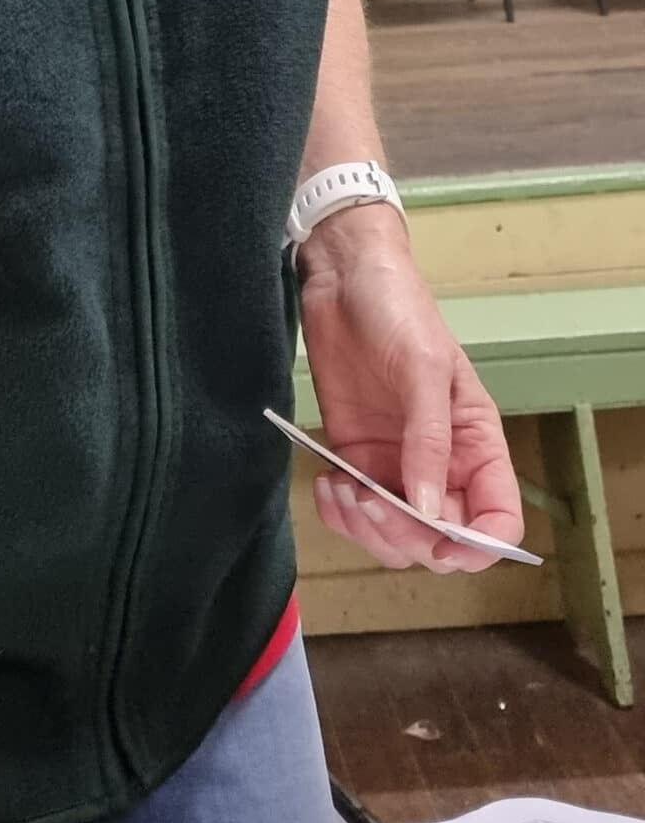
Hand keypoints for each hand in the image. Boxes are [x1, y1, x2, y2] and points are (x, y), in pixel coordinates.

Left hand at [297, 206, 524, 573]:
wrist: (343, 276)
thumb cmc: (398, 307)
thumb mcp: (424, 368)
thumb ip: (430, 441)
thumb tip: (432, 511)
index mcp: (477, 444)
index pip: (497, 519)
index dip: (477, 546)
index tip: (440, 543)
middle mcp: (442, 464)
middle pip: (440, 539)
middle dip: (406, 536)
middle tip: (369, 502)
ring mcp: (396, 466)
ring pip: (395, 537)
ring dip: (367, 529)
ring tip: (342, 490)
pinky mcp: (356, 459)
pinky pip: (355, 512)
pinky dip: (340, 513)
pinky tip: (326, 484)